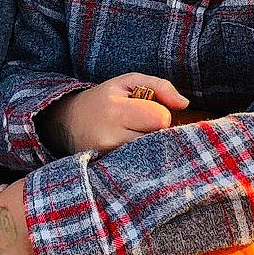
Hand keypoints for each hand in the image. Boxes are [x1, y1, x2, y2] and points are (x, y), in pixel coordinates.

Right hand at [41, 73, 188, 155]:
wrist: (68, 123)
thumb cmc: (104, 99)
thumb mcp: (128, 82)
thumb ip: (160, 86)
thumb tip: (184, 104)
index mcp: (115, 110)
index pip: (160, 119)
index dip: (161, 114)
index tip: (148, 112)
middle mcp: (110, 138)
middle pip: (158, 140)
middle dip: (158, 133)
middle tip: (143, 126)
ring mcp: (108, 159)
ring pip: (152, 157)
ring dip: (152, 147)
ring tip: (136, 137)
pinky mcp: (108, 172)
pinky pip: (140, 169)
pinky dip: (143, 160)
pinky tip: (134, 152)